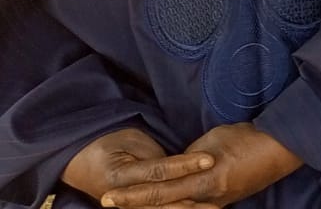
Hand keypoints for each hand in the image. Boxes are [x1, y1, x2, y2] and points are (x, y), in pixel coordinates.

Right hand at [61, 128, 212, 204]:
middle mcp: (122, 198)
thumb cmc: (108, 144)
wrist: (80, 160)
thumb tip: (180, 167)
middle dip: (191, 202)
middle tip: (218, 200)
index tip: (209, 160)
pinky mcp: (134, 208)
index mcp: (119, 176)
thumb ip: (154, 158)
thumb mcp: (130, 142)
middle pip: (162, 201)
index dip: (185, 166)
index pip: (159, 172)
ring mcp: (127, 206)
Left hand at [99, 123, 300, 208]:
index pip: (159, 190)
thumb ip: (189, 157)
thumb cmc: (248, 138)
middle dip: (134, 206)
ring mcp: (215, 203)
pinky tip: (164, 208)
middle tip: (108, 204)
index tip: (108, 197)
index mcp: (204, 180)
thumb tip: (174, 168)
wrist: (280, 147)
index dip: (132, 195)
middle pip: (163, 206)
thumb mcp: (213, 140)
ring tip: (130, 207)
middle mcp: (207, 197)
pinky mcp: (221, 202)